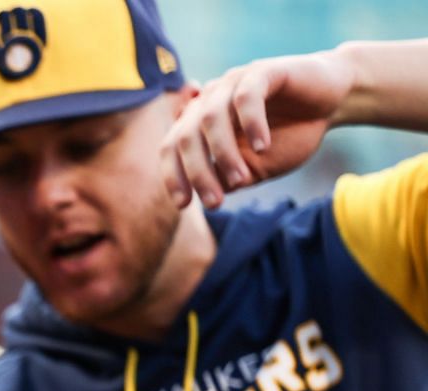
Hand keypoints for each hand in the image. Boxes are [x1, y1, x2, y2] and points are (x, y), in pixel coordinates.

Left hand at [162, 49, 354, 208]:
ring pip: (210, 119)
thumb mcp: (256, 166)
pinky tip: (263, 146)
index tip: (184, 205)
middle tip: (214, 203)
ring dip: (223, 154)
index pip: (171, 148)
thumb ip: (229, 177)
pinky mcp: (262, 71)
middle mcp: (210, 99)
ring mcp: (233, 83)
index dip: (172, 176)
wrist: (333, 102)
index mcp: (199, 121)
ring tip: (241, 179)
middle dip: (196, 173)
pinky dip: (251, 124)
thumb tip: (206, 193)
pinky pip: (245, 98)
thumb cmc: (290, 134)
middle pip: (185, 137)